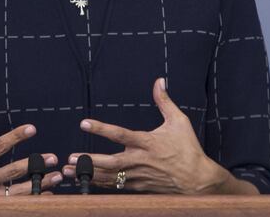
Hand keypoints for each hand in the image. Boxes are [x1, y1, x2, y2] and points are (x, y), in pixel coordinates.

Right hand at [0, 103, 62, 195]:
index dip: (15, 137)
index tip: (31, 128)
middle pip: (12, 173)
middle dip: (33, 165)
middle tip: (51, 158)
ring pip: (17, 192)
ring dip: (38, 184)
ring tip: (56, 177)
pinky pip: (14, 206)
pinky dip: (31, 202)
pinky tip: (45, 196)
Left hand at [61, 78, 256, 194]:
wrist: (198, 180)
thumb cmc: (189, 149)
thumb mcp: (179, 121)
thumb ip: (164, 101)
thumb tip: (159, 81)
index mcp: (148, 142)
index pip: (120, 134)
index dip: (101, 128)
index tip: (84, 123)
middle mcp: (140, 160)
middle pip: (110, 162)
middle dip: (89, 160)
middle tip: (71, 158)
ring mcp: (139, 176)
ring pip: (110, 177)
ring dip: (89, 174)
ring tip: (70, 172)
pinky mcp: (139, 187)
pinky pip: (117, 186)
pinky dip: (101, 184)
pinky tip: (87, 181)